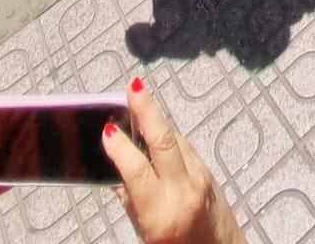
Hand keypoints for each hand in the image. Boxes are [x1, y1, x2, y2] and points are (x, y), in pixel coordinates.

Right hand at [103, 78, 245, 242]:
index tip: (107, 129)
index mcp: (162, 214)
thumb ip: (131, 201)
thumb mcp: (144, 234)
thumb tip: (116, 169)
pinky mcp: (208, 172)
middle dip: (147, 109)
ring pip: (175, 139)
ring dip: (156, 118)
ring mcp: (200, 179)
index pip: (138, 171)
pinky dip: (167, 135)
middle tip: (132, 86)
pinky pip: (184, 147)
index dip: (120, 148)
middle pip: (164, 141)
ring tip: (136, 97)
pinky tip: (154, 128)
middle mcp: (184, 192)